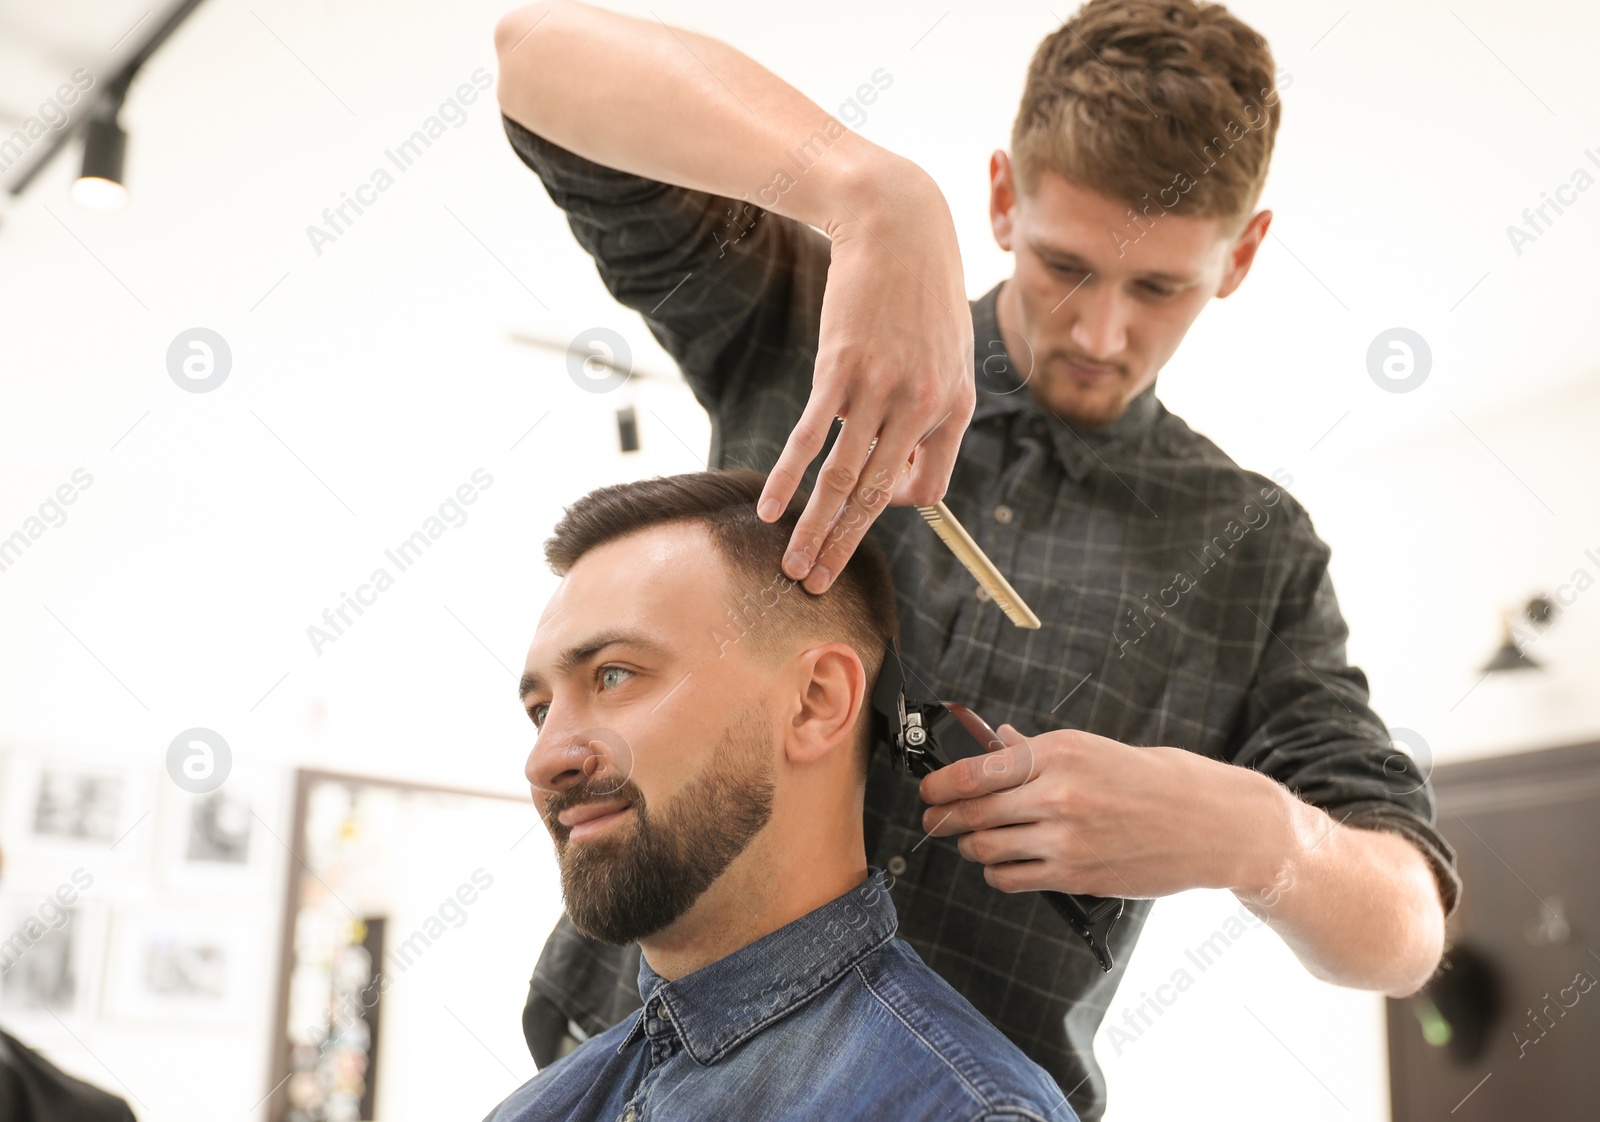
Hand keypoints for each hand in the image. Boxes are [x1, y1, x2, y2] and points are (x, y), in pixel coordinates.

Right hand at [757, 156, 974, 593]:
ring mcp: (880, 390)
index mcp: (954, 405)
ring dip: (814, 530)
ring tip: (793, 566)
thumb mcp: (947, 349)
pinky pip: (811, 440)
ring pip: (844, 479)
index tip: (866, 516)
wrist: (897, 223)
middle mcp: (922, 405)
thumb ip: (931, 406)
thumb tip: (901, 466)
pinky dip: (788, 478)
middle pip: (880, 497)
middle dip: (845, 546)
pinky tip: (769, 507)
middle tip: (818, 584)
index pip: (928, 486)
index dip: (897, 508)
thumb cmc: (919, 289)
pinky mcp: (840, 371)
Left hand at [916, 724, 1292, 900]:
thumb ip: (1039, 752)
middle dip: (942, 818)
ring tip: (973, 840)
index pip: (975, 771)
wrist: (1216, 825)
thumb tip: (995, 744)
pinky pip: (1011, 879)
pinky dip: (997, 873)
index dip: (939, 784)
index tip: (928, 789)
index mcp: (1060, 753)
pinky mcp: (1075, 875)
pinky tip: (1004, 864)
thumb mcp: (1097, 749)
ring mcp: (1065, 839)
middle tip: (934, 819)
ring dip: (970, 846)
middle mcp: (1057, 794)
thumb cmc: (1162, 780)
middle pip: (972, 813)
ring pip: (985, 849)